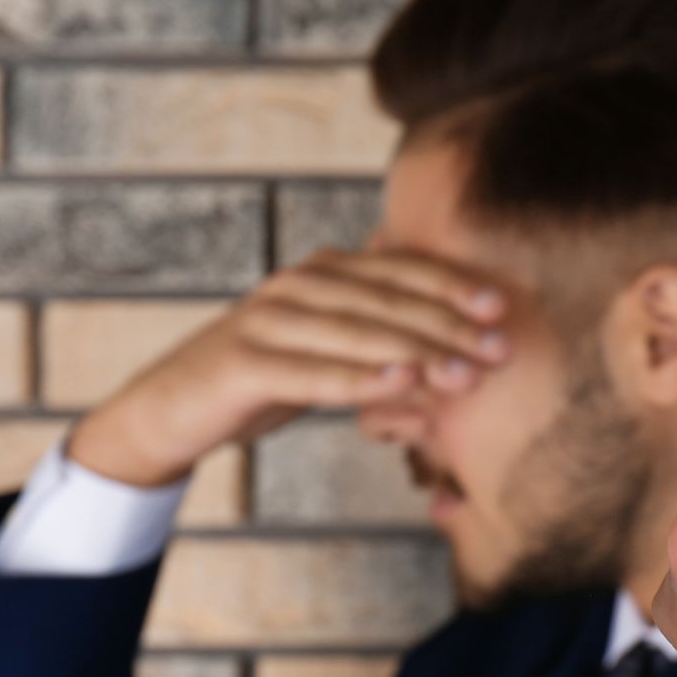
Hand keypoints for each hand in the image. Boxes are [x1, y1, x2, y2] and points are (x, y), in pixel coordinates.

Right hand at [68, 246, 510, 486]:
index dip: (452, 285)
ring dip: (416, 353)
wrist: (175, 407)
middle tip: (499, 349)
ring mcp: (265, 320)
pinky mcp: (241, 364)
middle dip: (448, 324)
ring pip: (355, 333)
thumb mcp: (330, 340)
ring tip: (465, 374)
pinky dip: (357, 379)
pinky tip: (400, 386)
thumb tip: (455, 312)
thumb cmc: (270, 373)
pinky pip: (309, 373)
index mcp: (323, 271)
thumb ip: (381, 319)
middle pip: (385, 299)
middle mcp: (296, 285)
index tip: (502, 307)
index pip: (399, 269)